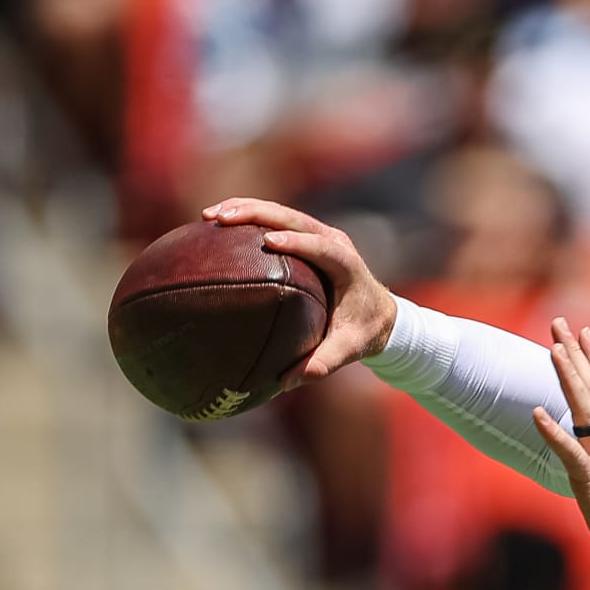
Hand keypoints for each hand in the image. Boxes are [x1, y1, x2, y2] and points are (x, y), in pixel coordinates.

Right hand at [202, 197, 397, 388]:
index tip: (268, 241)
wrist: (380, 314)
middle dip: (257, 213)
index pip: (322, 247)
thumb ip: (324, 363)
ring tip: (210, 215)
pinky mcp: (307, 235)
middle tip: (222, 217)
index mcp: (347, 265)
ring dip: (246, 209)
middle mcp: (334, 242)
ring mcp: (320, 235)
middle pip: (295, 218)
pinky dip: (248, 218)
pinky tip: (217, 223)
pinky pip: (276, 221)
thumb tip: (290, 381)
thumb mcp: (350, 349)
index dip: (298, 241)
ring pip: (281, 213)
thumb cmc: (363, 331)